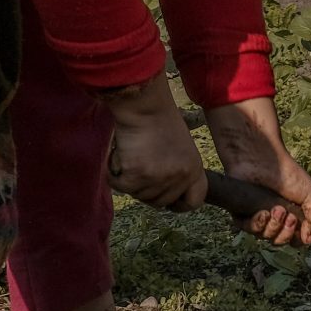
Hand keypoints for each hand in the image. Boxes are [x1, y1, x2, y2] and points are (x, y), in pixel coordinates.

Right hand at [102, 74, 208, 210]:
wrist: (145, 106)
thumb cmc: (160, 120)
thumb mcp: (182, 148)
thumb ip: (178, 170)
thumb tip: (165, 194)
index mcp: (195, 169)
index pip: (193, 201)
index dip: (179, 204)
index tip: (169, 203)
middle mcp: (180, 177)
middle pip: (160, 202)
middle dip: (148, 190)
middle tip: (140, 168)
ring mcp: (158, 178)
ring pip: (139, 196)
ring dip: (131, 180)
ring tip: (132, 156)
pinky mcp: (136, 176)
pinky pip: (120, 186)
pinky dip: (114, 174)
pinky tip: (119, 157)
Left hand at [206, 97, 310, 245]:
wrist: (264, 160)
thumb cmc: (288, 174)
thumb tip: (309, 241)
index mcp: (291, 217)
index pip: (294, 241)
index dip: (298, 239)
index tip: (300, 225)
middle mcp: (273, 220)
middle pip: (279, 241)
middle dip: (286, 233)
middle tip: (289, 216)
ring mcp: (257, 217)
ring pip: (264, 237)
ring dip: (273, 227)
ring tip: (276, 210)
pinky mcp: (241, 214)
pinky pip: (248, 230)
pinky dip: (257, 225)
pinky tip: (263, 213)